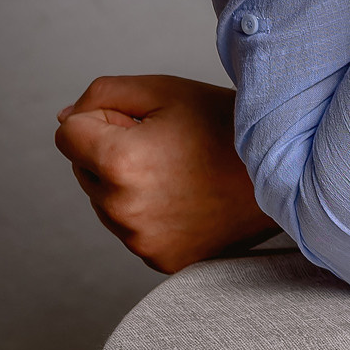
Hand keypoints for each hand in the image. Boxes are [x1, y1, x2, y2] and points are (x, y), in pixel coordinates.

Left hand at [53, 75, 274, 273]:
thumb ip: (102, 95)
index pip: (68, 133)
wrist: (284, 174)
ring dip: (127, 183)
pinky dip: (147, 212)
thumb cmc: (226, 127)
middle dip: (112, 152)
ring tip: (181, 173)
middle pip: (84, 168)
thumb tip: (65, 120)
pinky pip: (129, 228)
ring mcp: (139, 240)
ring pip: (104, 200)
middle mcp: (122, 209)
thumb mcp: (166, 90)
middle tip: (169, 146)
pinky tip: (185, 198)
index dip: (104, 118)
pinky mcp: (157, 259)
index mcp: (120, 161)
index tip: (144, 122)